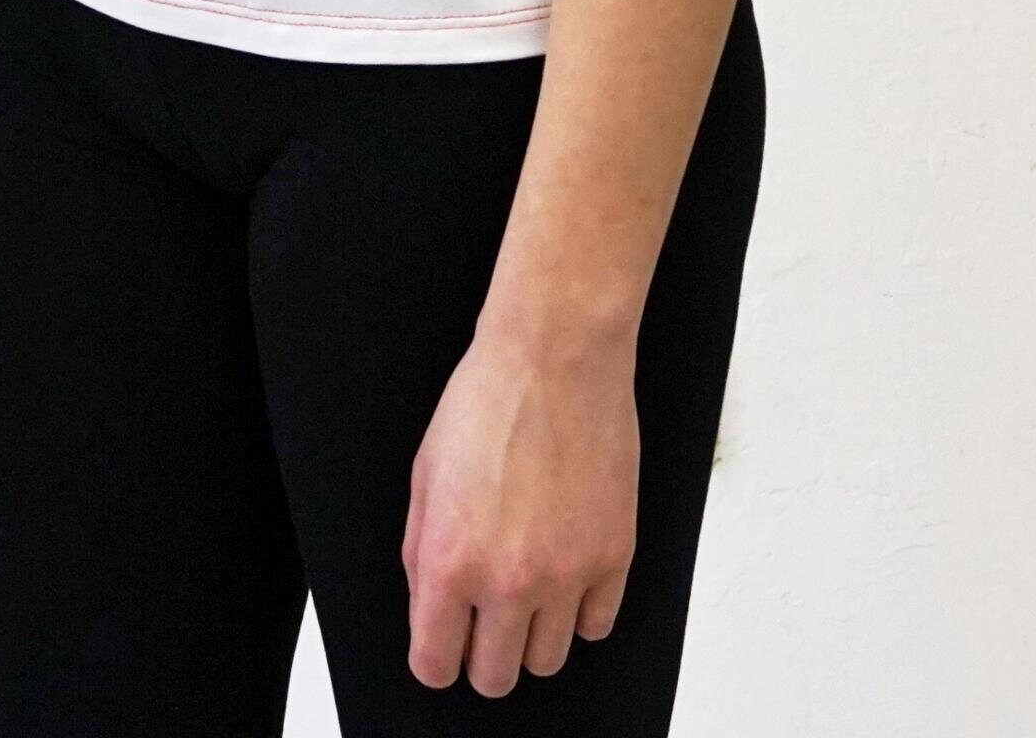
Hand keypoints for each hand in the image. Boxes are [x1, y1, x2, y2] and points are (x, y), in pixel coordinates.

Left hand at [401, 322, 639, 695]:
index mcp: (450, 561)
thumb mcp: (424, 474)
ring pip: (547, 661)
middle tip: (483, 616)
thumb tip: (430, 609)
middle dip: (481, 654)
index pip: (435, 666)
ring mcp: (567, 574)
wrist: (555, 356)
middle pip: (494, 678)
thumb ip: (421, 553)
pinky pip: (596, 627)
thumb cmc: (486, 401)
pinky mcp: (614, 556)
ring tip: (527, 587)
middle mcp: (508, 581)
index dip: (435, 656)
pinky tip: (566, 572)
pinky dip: (579, 611)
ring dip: (531, 635)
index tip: (443, 643)